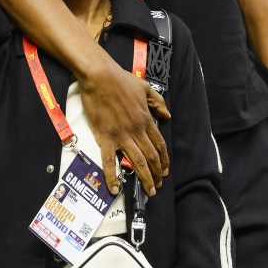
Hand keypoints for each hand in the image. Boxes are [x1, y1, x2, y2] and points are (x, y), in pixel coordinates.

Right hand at [79, 59, 169, 196]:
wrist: (99, 76)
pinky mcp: (105, 137)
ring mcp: (121, 135)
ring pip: (137, 162)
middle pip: (151, 157)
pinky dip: (112, 176)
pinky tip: (116, 188)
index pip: (159, 145)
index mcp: (145, 119)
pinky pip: (109, 161)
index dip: (164, 160)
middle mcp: (136, 130)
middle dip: (157, 174)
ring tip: (149, 190)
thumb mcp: (145, 87)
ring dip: (145, 178)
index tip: (166, 171)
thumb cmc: (121, 80)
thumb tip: (168, 116)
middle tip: (158, 186)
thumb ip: (158, 102)